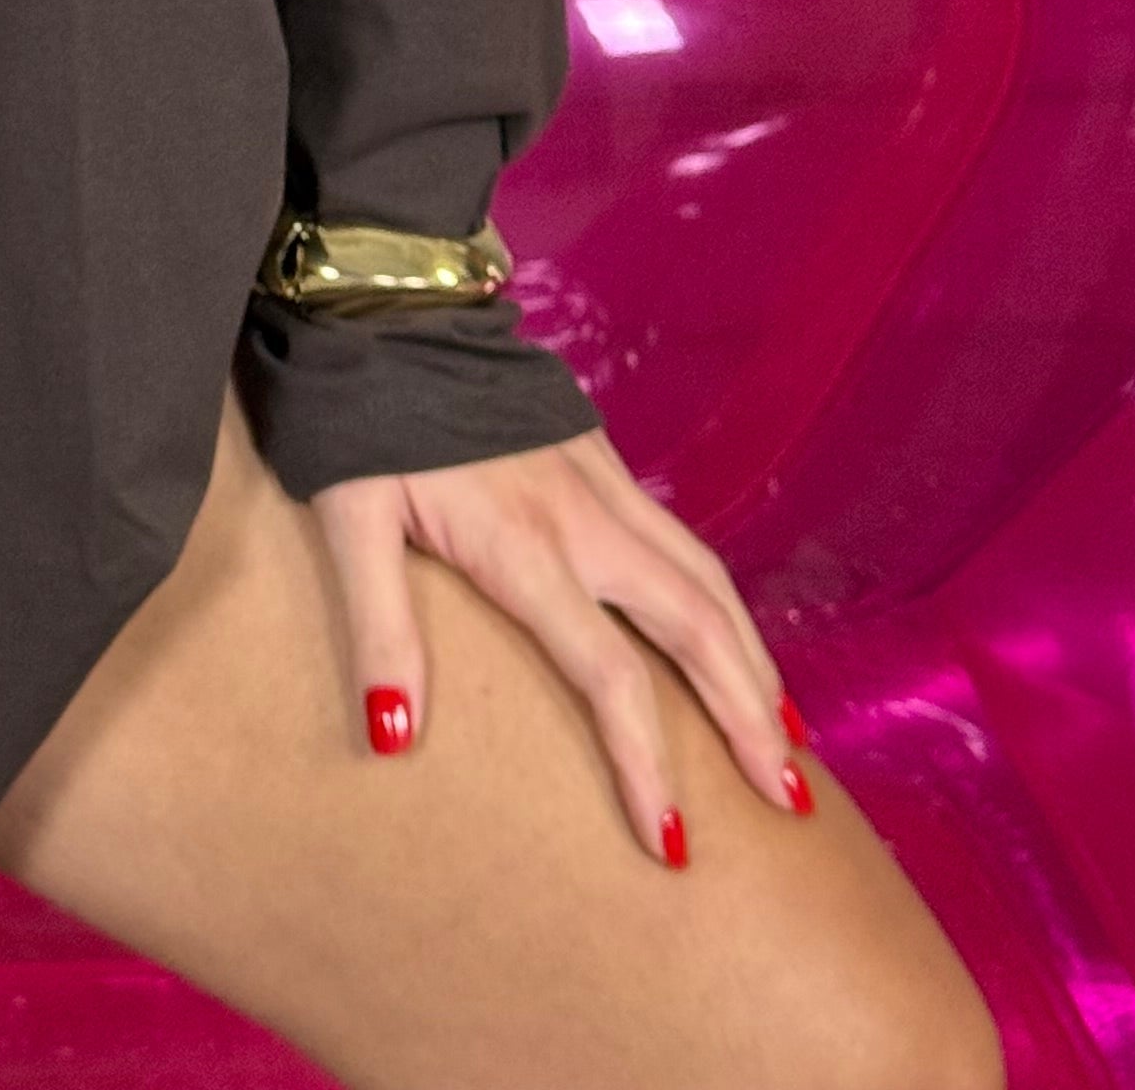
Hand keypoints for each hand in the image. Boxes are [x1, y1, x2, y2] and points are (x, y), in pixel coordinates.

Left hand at [308, 428, 812, 866]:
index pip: (610, 676)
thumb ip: (377, 626)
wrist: (382, 292)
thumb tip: (394, 736)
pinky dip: (721, 597)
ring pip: (704, 574)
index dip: (646, 765)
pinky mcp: (597, 448)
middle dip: (748, 715)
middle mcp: (583, 515)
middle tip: (789, 799)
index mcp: (524, 543)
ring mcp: (599, 477)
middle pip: (694, 625)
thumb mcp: (345, 518)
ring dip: (752, 655)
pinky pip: (680, 536)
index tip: (673, 843)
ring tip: (786, 733)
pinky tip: (727, 630)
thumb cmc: (356, 412)